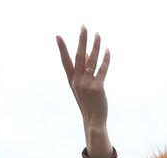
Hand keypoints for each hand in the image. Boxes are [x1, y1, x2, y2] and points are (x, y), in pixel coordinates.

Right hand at [57, 27, 112, 157]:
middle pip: (79, 56)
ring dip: (96, 46)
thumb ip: (84, 71)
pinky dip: (106, 59)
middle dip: (81, 40)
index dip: (62, 48)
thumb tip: (88, 53)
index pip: (65, 61)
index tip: (58, 36)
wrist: (93, 121)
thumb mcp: (82, 87)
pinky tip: (108, 51)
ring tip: (98, 34)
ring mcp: (87, 84)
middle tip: (83, 27)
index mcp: (72, 81)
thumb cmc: (88, 103)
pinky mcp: (98, 87)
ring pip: (92, 60)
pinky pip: (102, 69)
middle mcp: (77, 81)